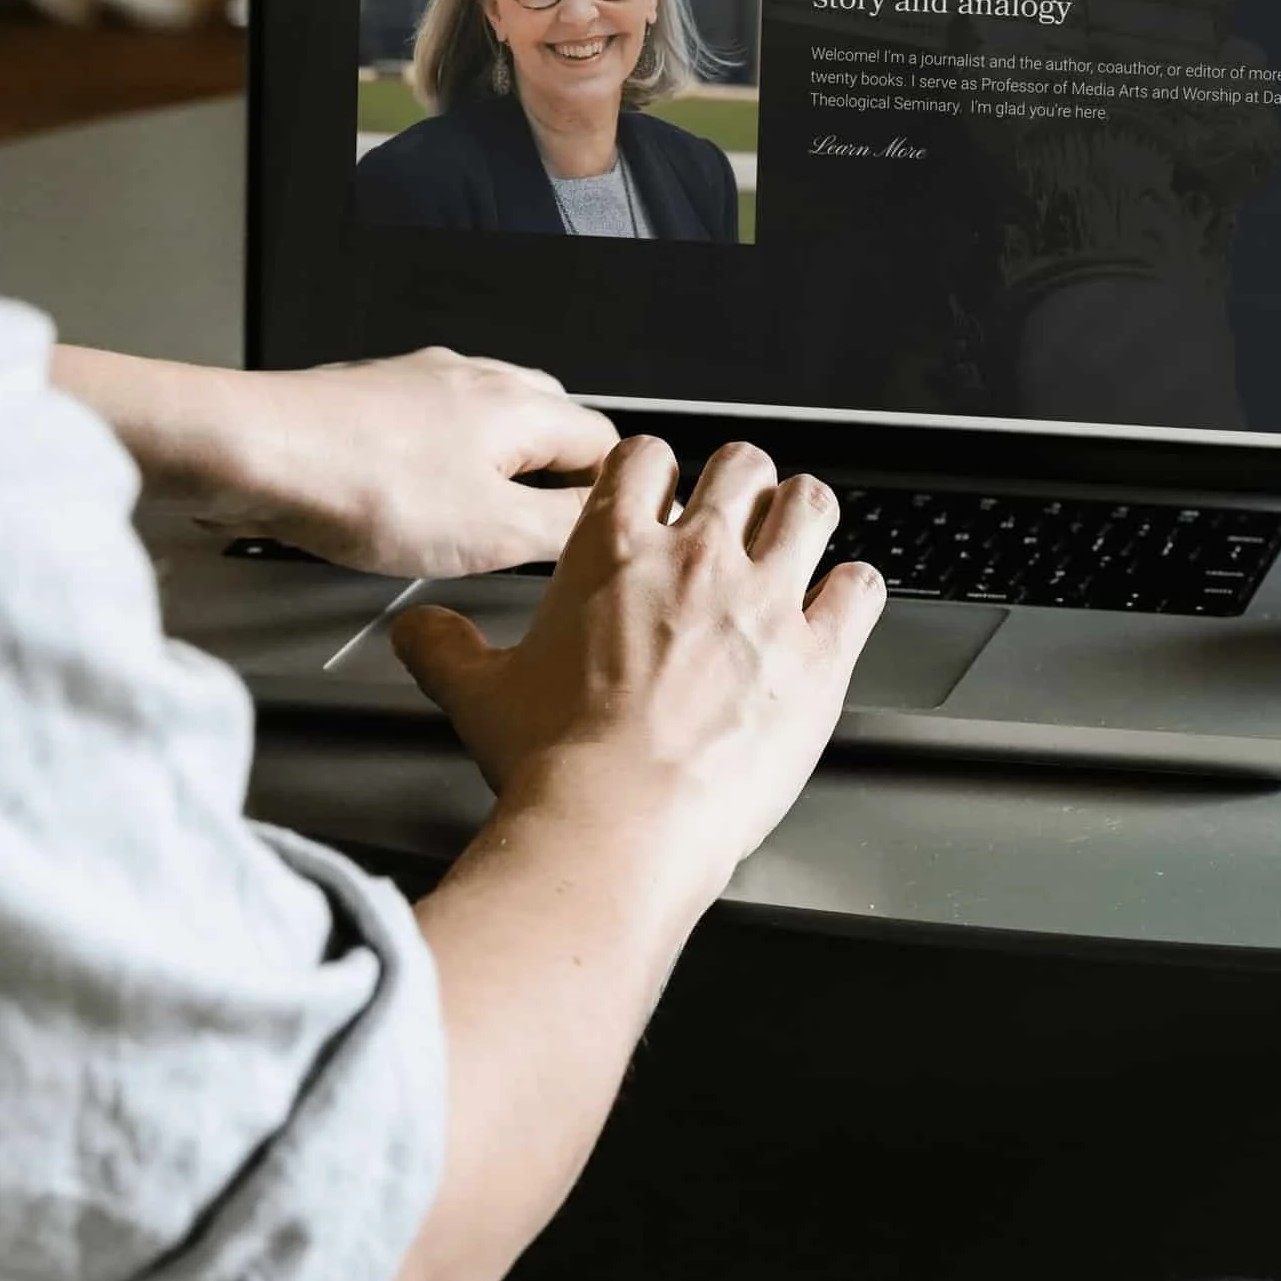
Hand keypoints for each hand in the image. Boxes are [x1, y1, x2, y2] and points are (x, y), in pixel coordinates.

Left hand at [199, 350, 619, 574]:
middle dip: (556, 473)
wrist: (252, 450)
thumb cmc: (360, 485)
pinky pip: (427, 424)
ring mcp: (416, 380)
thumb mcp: (494, 531)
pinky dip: (438, 460)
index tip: (602, 531)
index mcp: (519, 405)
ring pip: (485, 420)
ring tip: (479, 519)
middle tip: (542, 532)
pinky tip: (411, 499)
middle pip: (548, 421)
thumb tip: (608, 519)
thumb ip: (567, 525)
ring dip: (496, 465)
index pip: (606, 439)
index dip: (612, 491)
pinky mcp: (367, 396)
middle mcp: (473, 378)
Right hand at [390, 437, 884, 910]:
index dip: (657, 470)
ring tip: (799, 535)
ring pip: (809, 506)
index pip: (644, 458)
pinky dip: (855, 589)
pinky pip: (860, 588)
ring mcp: (765, 600)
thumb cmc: (554, 763)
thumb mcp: (478, 695)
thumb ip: (446, 649)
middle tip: (738, 510)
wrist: (618, 822)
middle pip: (741, 466)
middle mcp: (697, 559)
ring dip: (804, 516)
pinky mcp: (817, 654)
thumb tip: (419, 632)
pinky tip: (845, 601)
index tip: (661, 491)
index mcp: (614, 551)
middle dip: (742, 482)